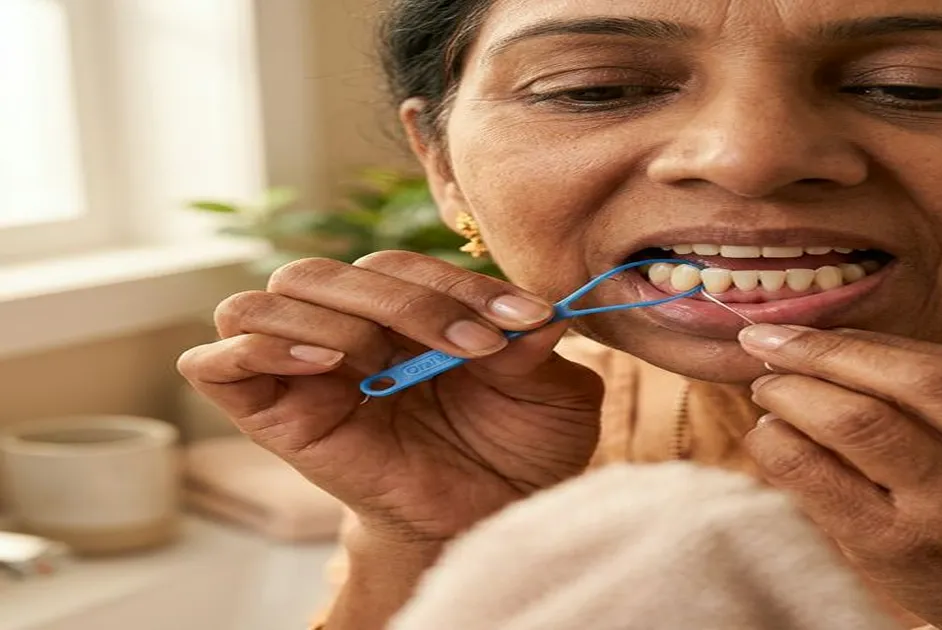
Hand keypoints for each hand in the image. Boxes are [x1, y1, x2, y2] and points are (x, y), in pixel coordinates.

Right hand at [177, 252, 602, 544]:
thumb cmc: (516, 451)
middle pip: (331, 272)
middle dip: (407, 300)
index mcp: (403, 310)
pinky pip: (215, 363)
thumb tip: (536, 317)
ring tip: (387, 364)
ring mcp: (302, 370)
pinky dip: (260, 348)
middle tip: (474, 348)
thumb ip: (534, 349)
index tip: (525, 320)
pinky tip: (328, 363)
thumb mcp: (546, 396)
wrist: (487, 522)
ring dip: (338, 319)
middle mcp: (346, 329)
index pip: (401, 265)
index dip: (458, 284)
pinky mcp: (269, 417)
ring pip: (270, 297)